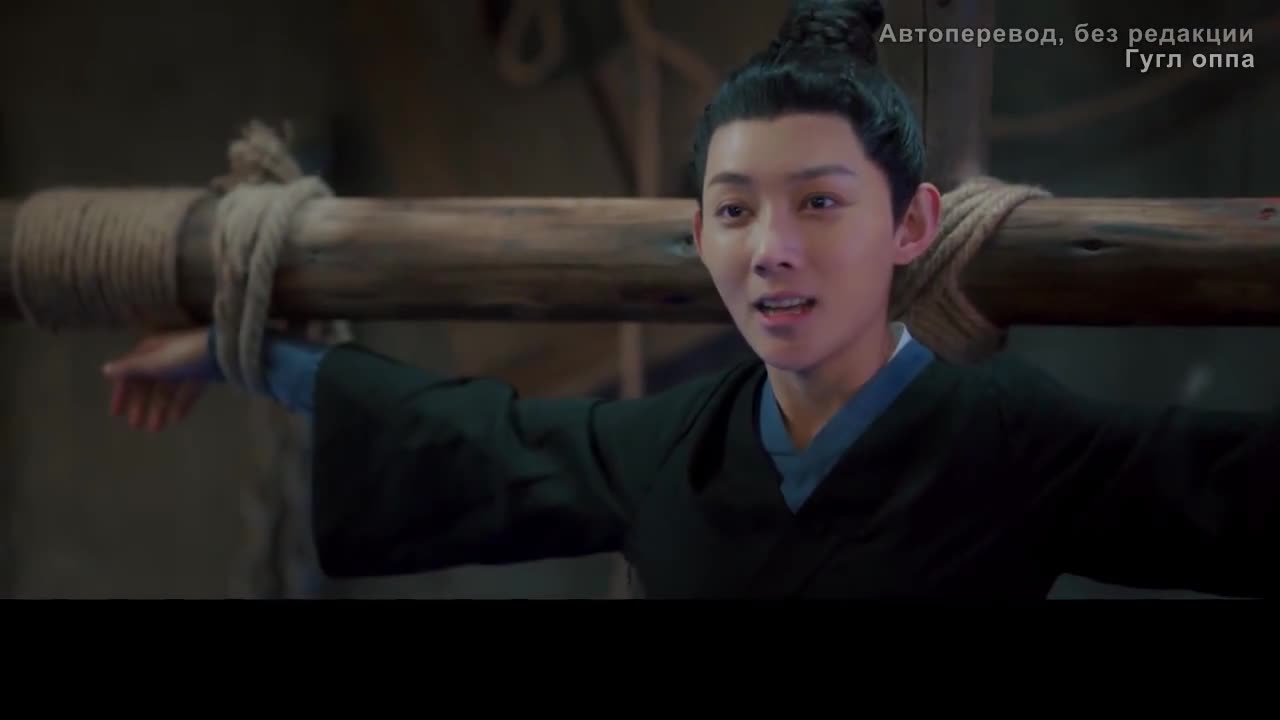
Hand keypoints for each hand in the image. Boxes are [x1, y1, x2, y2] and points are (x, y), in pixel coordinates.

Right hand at [102, 327, 218, 430]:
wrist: (224, 351)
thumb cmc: (186, 354)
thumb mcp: (156, 362)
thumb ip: (132, 368)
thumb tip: (105, 369)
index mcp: (151, 351)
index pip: (131, 373)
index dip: (123, 393)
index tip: (116, 414)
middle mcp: (166, 357)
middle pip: (149, 384)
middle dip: (142, 405)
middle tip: (137, 426)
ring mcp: (186, 365)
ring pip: (168, 390)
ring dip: (160, 409)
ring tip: (156, 428)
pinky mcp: (203, 374)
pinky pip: (188, 391)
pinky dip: (181, 404)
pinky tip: (176, 420)